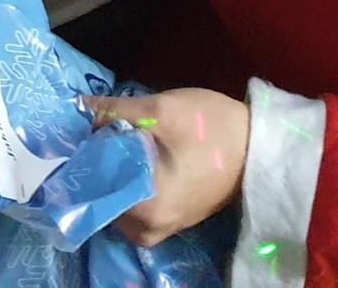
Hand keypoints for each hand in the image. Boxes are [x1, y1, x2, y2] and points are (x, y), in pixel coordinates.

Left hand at [86, 87, 249, 246]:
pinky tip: (130, 153)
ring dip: (110, 169)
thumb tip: (77, 109)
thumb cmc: (212, 129)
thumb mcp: (160, 109)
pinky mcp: (168, 221)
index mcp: (144, 209)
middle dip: (95, 161)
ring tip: (114, 137)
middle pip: (101, 193)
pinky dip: (126, 179)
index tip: (78, 128)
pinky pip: (132, 203)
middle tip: (95, 128)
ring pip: (115, 198)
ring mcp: (158, 230)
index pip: (91, 184)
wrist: (260, 147)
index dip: (81, 153)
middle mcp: (146, 230)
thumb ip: (113, 112)